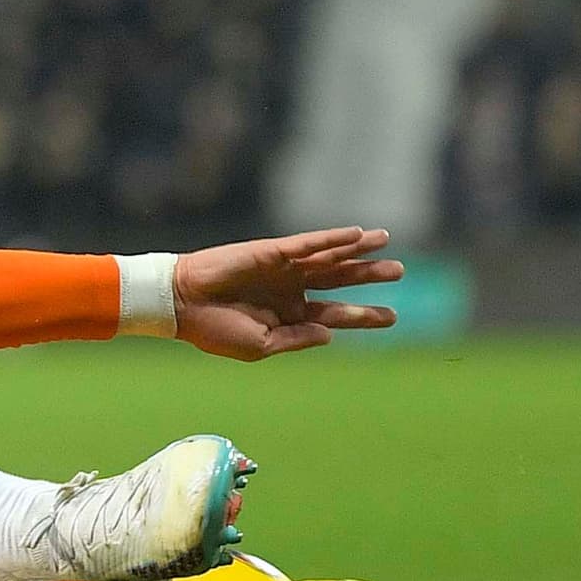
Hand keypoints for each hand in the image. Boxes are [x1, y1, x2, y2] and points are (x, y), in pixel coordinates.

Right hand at [167, 225, 402, 357]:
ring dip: (357, 250)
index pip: (335, 313)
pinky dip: (332, 239)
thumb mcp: (261, 346)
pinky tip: (356, 234)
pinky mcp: (272, 252)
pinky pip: (309, 243)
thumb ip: (297, 339)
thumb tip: (331, 333)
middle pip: (339, 280)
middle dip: (369, 275)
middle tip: (399, 271)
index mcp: (290, 315)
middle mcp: (291, 289)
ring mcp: (283, 269)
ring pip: (330, 257)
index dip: (364, 315)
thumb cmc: (215, 330)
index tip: (393, 316)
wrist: (181, 305)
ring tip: (387, 241)